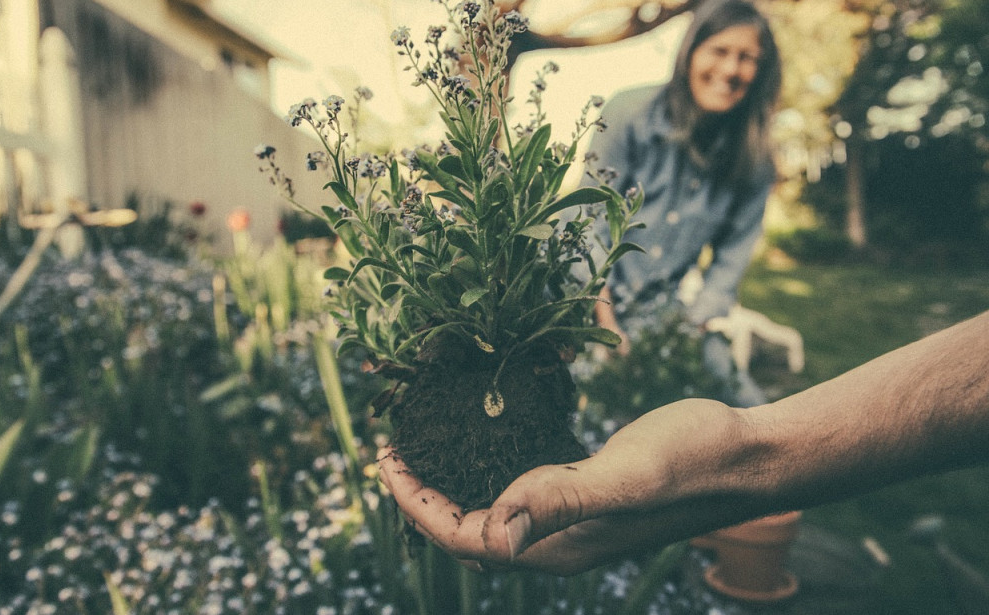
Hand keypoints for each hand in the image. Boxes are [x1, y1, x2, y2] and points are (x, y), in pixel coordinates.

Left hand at [378, 399, 752, 575]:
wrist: (750, 454)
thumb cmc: (695, 462)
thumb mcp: (627, 477)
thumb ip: (561, 501)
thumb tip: (494, 533)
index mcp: (559, 547)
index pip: (464, 538)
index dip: (417, 504)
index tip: (385, 459)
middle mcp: (561, 542)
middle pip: (470, 531)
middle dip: (423, 498)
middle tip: (392, 450)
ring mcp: (577, 520)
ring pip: (494, 512)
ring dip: (453, 485)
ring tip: (424, 448)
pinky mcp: (591, 493)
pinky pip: (524, 491)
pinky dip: (491, 470)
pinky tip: (484, 442)